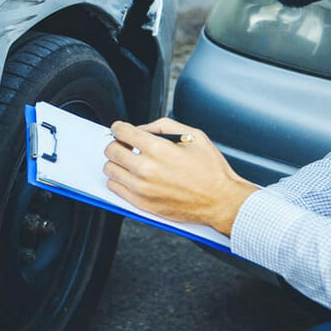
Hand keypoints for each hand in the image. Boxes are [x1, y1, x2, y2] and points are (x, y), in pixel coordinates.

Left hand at [103, 117, 257, 235]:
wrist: (221, 201)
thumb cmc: (211, 170)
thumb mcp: (193, 135)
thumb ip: (163, 126)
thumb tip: (141, 129)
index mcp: (158, 149)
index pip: (122, 132)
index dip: (119, 128)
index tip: (120, 129)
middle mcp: (146, 169)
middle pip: (111, 151)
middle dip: (117, 144)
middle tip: (126, 145)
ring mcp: (142, 189)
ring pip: (110, 170)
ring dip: (116, 163)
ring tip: (130, 162)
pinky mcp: (142, 204)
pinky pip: (115, 189)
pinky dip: (118, 180)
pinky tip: (131, 177)